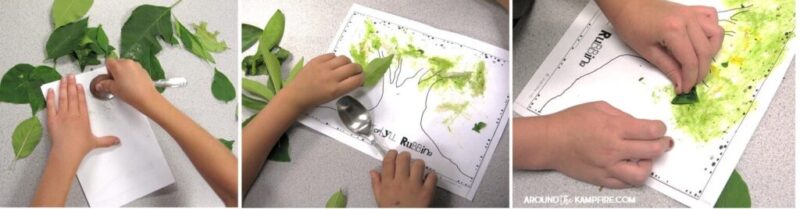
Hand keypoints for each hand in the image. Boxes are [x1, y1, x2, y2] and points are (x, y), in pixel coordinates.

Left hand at [46, 74, 119, 161]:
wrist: (67, 152)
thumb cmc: (80, 147)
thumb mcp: (96, 142)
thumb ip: (107, 140)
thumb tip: (118, 141)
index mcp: (83, 117)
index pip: (82, 101)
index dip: (80, 92)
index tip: (79, 84)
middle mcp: (73, 114)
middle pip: (72, 96)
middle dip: (71, 84)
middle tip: (70, 76)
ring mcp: (62, 115)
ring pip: (63, 98)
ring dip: (62, 87)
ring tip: (62, 79)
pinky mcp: (52, 119)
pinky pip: (51, 105)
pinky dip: (50, 97)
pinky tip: (50, 90)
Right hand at [95, 59, 160, 109]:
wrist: (146, 97)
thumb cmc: (131, 92)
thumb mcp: (114, 89)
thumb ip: (104, 85)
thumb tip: (100, 85)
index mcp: (118, 65)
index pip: (108, 61)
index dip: (107, 70)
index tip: (109, 78)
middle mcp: (128, 62)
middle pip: (117, 63)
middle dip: (115, 71)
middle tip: (116, 82)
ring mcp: (137, 65)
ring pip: (126, 66)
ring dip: (124, 72)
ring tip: (125, 84)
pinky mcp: (143, 70)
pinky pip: (134, 69)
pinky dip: (132, 74)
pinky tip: (132, 84)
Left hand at [278, 53, 363, 110]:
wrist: (297, 94)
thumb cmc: (316, 98)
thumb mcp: (333, 97)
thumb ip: (345, 87)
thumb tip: (356, 78)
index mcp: (336, 90)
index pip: (357, 80)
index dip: (362, 78)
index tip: (361, 77)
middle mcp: (331, 77)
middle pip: (353, 67)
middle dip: (358, 69)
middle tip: (356, 70)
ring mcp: (323, 67)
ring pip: (344, 58)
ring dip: (348, 62)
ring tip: (344, 66)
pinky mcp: (316, 60)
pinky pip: (332, 55)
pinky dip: (335, 59)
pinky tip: (333, 63)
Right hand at [370, 150, 435, 206]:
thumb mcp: (380, 199)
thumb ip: (376, 184)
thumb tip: (373, 171)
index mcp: (388, 183)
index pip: (389, 160)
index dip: (392, 154)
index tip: (395, 155)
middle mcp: (401, 182)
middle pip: (404, 158)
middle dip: (405, 157)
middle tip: (406, 162)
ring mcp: (415, 186)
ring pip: (419, 164)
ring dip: (419, 166)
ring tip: (418, 171)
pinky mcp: (427, 192)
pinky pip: (432, 176)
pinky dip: (431, 176)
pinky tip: (427, 180)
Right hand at [514, 101, 671, 187]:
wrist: (550, 141)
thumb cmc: (570, 122)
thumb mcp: (599, 107)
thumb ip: (622, 116)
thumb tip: (638, 125)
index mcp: (614, 128)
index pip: (651, 130)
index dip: (660, 128)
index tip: (659, 128)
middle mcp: (613, 149)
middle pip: (652, 151)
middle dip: (663, 145)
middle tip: (664, 143)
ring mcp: (608, 166)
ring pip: (641, 174)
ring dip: (648, 165)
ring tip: (643, 158)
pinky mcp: (601, 178)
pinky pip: (625, 183)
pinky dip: (631, 176)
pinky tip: (629, 166)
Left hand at [598, 0, 723, 93]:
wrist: (627, 5)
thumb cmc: (631, 26)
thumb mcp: (647, 51)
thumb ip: (668, 68)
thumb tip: (682, 84)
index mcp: (673, 30)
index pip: (690, 60)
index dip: (690, 78)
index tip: (685, 89)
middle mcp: (688, 20)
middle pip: (705, 51)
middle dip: (701, 71)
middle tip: (691, 82)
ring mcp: (692, 13)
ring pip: (716, 34)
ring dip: (711, 51)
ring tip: (698, 62)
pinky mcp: (692, 9)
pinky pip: (712, 18)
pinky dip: (711, 31)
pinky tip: (701, 40)